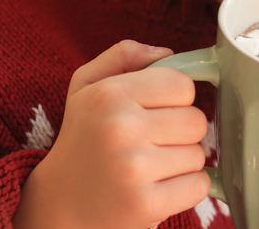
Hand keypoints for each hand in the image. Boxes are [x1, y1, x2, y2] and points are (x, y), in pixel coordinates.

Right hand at [13, 40, 209, 228]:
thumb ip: (123, 57)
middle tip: (151, 143)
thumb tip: (166, 53)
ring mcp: (133, 168)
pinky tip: (157, 187)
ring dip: (181, 162)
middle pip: (196, 121)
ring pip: (199, 155)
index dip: (175, 99)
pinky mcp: (146, 204)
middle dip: (180, 132)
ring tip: (149, 167)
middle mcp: (120, 128)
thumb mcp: (86, 87)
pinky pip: (199, 185)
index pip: (182, 85)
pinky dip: (186, 188)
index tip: (156, 112)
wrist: (58, 205)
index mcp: (109, 95)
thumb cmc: (82, 140)